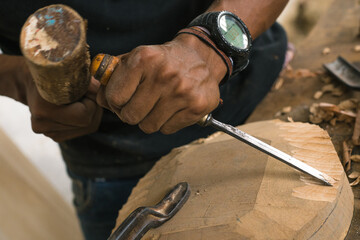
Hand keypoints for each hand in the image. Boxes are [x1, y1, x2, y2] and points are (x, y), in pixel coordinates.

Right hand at [19, 60, 102, 141]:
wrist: (28, 83)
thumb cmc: (51, 74)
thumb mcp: (67, 73)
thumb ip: (86, 83)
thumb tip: (101, 91)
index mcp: (43, 110)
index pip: (84, 114)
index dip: (92, 99)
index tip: (89, 86)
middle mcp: (44, 126)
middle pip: (88, 122)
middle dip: (93, 106)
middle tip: (88, 92)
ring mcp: (49, 134)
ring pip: (88, 127)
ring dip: (92, 111)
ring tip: (81, 99)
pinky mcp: (56, 137)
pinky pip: (83, 129)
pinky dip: (87, 118)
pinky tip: (78, 107)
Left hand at [96, 34, 226, 133]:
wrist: (201, 56)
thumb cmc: (162, 60)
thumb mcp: (137, 57)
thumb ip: (114, 75)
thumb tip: (99, 99)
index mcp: (143, 59)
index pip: (114, 98)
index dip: (114, 102)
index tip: (121, 99)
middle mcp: (163, 75)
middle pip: (130, 116)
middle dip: (130, 113)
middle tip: (138, 105)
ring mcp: (182, 93)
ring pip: (148, 126)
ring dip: (148, 119)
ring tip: (157, 105)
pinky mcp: (196, 107)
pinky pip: (167, 129)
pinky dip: (166, 122)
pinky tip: (172, 108)